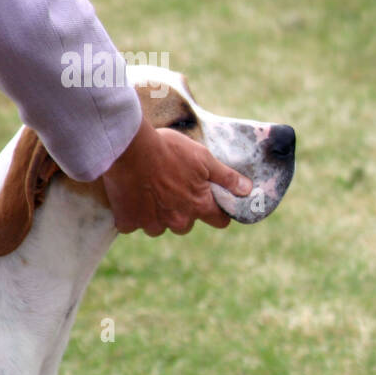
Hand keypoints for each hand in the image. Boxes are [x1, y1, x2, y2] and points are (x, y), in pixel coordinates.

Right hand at [101, 117, 251, 235]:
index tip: (210, 202)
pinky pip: (133, 224)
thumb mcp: (203, 158)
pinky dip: (132, 213)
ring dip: (157, 214)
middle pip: (186, 225)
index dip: (217, 212)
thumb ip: (226, 177)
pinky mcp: (128, 221)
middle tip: (172, 188)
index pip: (219, 221)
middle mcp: (178, 221)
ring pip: (159, 226)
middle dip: (182, 211)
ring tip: (149, 190)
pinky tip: (130, 195)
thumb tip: (247, 190)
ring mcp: (152, 223)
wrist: (128, 147)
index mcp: (199, 206)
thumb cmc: (169, 149)